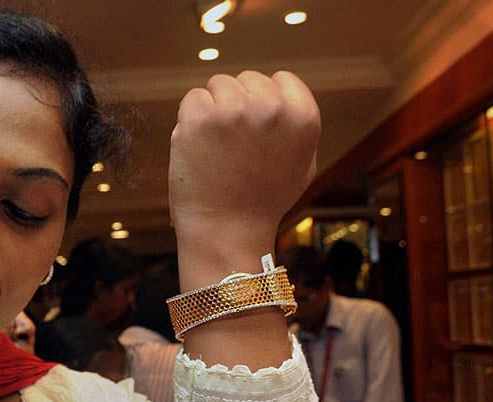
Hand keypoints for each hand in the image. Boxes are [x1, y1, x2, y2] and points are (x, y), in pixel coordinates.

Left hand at [168, 71, 319, 245]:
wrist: (227, 231)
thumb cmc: (262, 202)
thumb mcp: (302, 164)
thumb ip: (296, 126)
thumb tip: (283, 98)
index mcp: (303, 116)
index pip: (281, 80)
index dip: (265, 103)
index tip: (256, 130)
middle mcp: (272, 108)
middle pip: (247, 80)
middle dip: (238, 105)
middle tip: (233, 145)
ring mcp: (234, 110)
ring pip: (217, 86)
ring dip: (213, 110)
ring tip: (217, 148)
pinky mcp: (200, 117)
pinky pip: (192, 99)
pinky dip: (190, 120)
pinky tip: (198, 148)